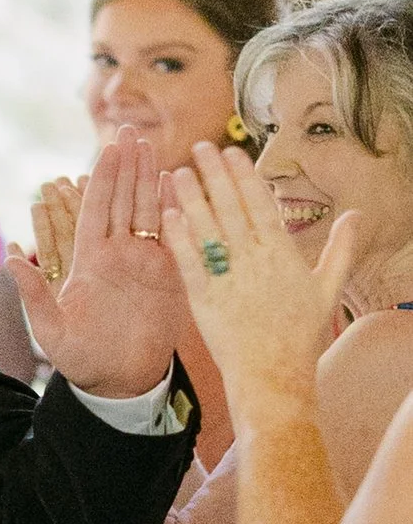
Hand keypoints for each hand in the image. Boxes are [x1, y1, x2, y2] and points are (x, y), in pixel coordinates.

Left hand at [7, 129, 183, 398]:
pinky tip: (180, 185)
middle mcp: (116, 255)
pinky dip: (177, 211)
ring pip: (147, 212)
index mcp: (89, 262)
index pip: (95, 210)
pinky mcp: (168, 276)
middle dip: (126, 166)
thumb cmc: (82, 361)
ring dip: (150, 180)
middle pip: (122, 201)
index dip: (102, 179)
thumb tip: (13, 258)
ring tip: (154, 147)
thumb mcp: (52, 330)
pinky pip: (174, 237)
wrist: (119, 383)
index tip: (107, 148)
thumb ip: (36, 294)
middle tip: (130, 131)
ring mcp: (144, 263)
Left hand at [161, 142, 356, 430]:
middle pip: (231, 208)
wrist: (274, 376)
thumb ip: (340, 249)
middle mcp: (254, 261)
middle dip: (214, 175)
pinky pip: (189, 263)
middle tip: (199, 147)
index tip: (232, 151)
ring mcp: (228, 280)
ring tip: (175, 171)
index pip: (260, 204)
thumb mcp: (327, 289)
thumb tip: (357, 214)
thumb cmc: (300, 335)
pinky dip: (177, 238)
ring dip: (190, 198)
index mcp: (282, 254)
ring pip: (207, 230)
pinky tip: (166, 215)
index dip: (244, 175)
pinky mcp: (204, 301)